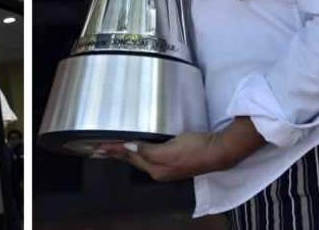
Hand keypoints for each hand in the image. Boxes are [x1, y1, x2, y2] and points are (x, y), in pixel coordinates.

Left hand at [95, 132, 232, 180]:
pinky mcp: (175, 159)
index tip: (99, 146)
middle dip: (116, 153)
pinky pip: (151, 155)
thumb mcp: (169, 150)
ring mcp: (168, 166)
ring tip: (114, 148)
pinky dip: (140, 150)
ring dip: (127, 152)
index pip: (129, 157)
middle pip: (133, 160)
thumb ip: (147, 151)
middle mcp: (159, 171)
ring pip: (141, 158)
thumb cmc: (195, 149)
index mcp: (155, 169)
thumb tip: (128, 148)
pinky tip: (139, 147)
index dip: (114, 150)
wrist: (219, 151)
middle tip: (100, 148)